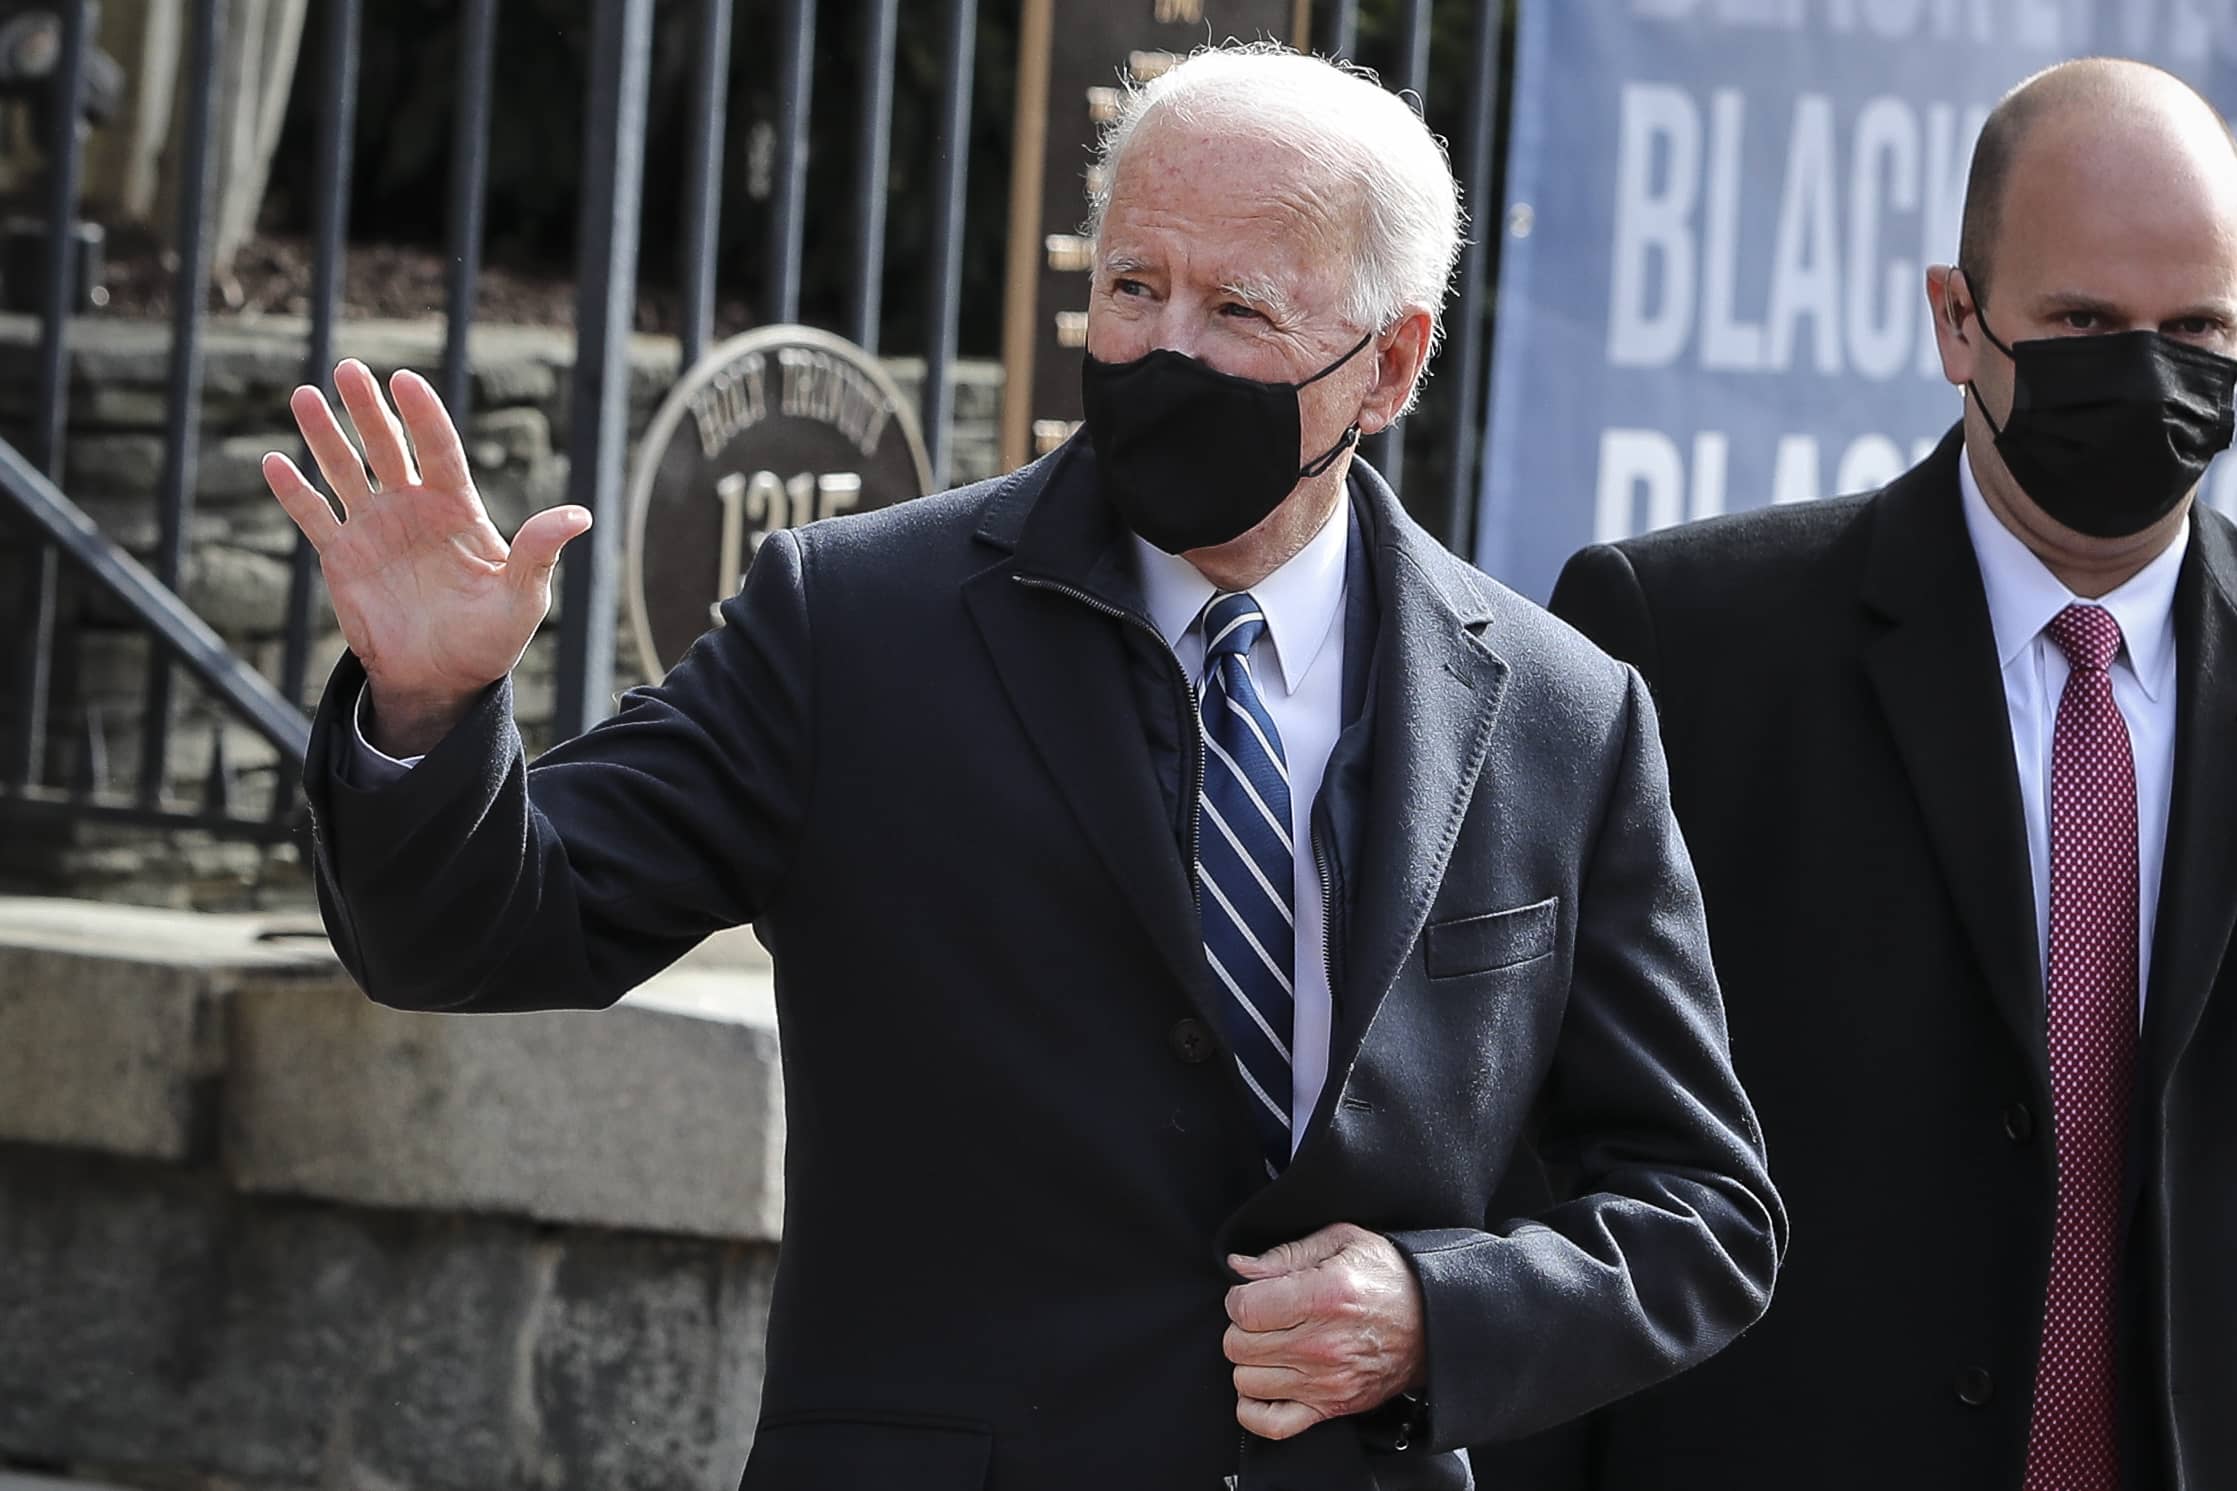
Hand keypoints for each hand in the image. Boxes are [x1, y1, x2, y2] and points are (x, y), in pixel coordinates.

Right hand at [261, 359, 591, 755]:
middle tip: (349, 369)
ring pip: (345, 471)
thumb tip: (579, 516)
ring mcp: (375, 528)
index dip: (423, 416)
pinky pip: (315, 517)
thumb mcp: (523, 598)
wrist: (442, 680)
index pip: (439, 450)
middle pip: (388, 447)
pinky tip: (275, 462)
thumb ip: (538, 552)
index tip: (406, 381)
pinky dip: (294, 492)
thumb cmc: (490, 638)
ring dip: (324, 436)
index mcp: (457, 509)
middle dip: (368, 409)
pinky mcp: (342, 556)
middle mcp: (413, 508)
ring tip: (304, 396)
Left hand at [1223, 1222, 1427, 1439]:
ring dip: (1250, 1363)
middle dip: (1242, 1328)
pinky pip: (1270, 1423)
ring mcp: (1326, 1381)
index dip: (1238, 1298)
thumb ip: (1285, 1254)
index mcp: (1323, 1296)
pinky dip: (1254, 1409)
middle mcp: (1322, 1344)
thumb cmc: (1390, 1278)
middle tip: (1263, 1317)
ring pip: (1247, 1381)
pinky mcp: (1332, 1407)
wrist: (1435, 1321)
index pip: (1244, 1309)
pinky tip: (1264, 1385)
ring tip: (1270, 1345)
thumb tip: (1239, 1266)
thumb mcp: (1343, 1242)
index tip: (1251, 1294)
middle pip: (1240, 1346)